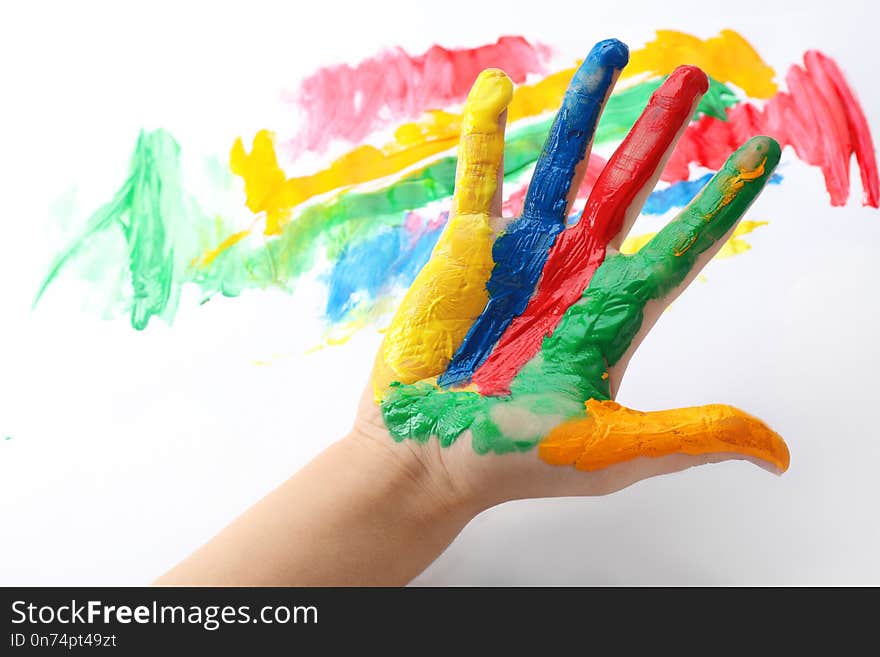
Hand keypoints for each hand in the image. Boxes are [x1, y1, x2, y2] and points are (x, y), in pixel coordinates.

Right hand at [357, 39, 788, 511]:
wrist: (425, 454)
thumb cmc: (512, 460)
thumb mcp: (609, 449)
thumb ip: (688, 435)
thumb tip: (774, 451)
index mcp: (614, 314)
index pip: (682, 246)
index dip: (721, 200)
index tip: (762, 152)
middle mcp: (574, 272)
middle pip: (629, 186)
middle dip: (660, 132)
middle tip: (693, 80)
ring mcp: (521, 254)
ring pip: (560, 164)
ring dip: (585, 109)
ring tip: (610, 52)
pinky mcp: (466, 247)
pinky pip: (481, 177)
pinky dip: (486, 135)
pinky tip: (499, 89)